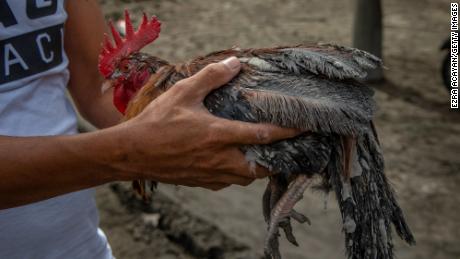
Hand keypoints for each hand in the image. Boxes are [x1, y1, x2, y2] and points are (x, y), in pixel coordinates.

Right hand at [111, 57, 299, 189]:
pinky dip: (236, 174)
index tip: (304, 128)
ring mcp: (210, 174)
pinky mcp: (200, 183)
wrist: (131, 153)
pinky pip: (227, 182)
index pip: (263, 135)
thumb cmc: (156, 122)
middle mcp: (219, 159)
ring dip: (257, 168)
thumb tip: (235, 63)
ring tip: (260, 155)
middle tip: (284, 149)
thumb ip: (211, 77)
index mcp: (218, 135)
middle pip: (261, 167)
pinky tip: (230, 163)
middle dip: (277, 160)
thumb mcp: (183, 92)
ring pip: (245, 178)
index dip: (287, 132)